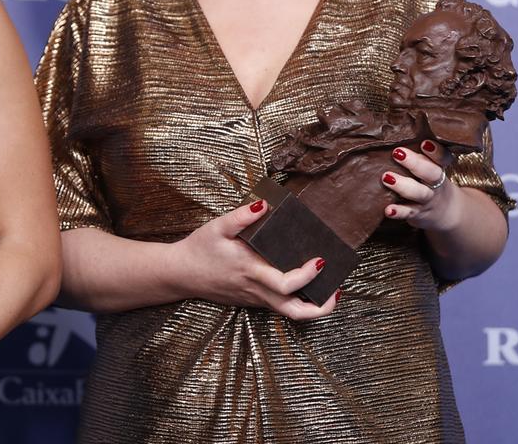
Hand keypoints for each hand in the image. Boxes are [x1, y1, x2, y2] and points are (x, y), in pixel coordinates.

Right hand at [172, 200, 338, 319]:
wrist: (180, 274)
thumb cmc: (199, 249)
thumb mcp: (217, 227)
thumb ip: (241, 216)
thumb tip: (263, 205)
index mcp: (251, 271)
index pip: (286, 284)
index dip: (308, 276)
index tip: (320, 260)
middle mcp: (256, 290)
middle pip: (295, 312)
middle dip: (322, 307)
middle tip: (337, 289)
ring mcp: (255, 298)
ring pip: (289, 314)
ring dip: (313, 308)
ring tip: (329, 292)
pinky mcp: (252, 300)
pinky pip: (280, 306)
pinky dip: (298, 300)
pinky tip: (306, 286)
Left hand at [382, 141, 461, 231]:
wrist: (446, 212)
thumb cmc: (429, 182)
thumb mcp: (430, 168)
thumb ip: (417, 155)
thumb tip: (391, 134)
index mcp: (438, 168)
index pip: (443, 158)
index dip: (436, 151)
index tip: (424, 143)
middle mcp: (435, 184)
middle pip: (431, 173)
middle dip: (415, 163)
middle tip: (397, 153)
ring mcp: (427, 200)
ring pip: (419, 193)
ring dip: (403, 185)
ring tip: (386, 177)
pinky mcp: (417, 214)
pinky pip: (409, 213)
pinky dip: (398, 212)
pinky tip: (388, 210)